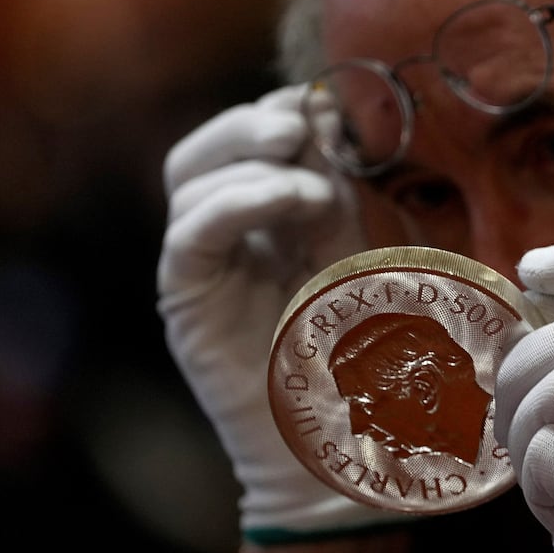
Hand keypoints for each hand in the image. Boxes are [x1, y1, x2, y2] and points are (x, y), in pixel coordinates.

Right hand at [158, 86, 395, 541]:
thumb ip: (339, 190)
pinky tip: (293, 202)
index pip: (240, 139)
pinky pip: (191, 235)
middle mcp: (219, 237)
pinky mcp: (188, 304)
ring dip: (254, 163)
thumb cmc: (366, 351)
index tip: (331, 110)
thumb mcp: (359, 249)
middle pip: (202, 150)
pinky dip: (238, 202)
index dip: (277, 111)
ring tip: (315, 189)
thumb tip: (328, 117)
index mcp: (258, 219)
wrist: (348, 442)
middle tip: (303, 126)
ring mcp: (199, 270)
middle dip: (251, 123)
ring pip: (188, 180)